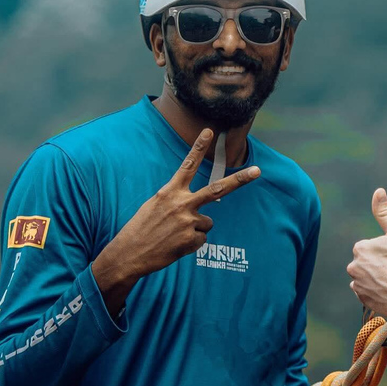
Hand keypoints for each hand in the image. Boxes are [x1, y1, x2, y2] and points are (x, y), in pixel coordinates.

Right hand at [93, 129, 260, 313]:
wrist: (129, 254)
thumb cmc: (142, 228)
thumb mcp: (155, 205)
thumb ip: (178, 200)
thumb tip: (201, 206)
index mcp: (170, 192)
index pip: (187, 165)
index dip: (199, 147)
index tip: (210, 131)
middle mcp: (181, 203)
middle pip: (217, 188)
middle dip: (240, 179)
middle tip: (258, 171)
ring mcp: (188, 221)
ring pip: (208, 222)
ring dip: (196, 229)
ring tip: (175, 235)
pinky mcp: (192, 239)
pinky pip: (202, 239)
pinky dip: (191, 243)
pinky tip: (175, 245)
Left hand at [347, 188, 386, 319]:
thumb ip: (384, 212)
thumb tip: (378, 192)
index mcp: (360, 249)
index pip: (369, 249)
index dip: (384, 253)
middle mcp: (355, 268)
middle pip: (366, 264)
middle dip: (378, 266)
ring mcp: (360, 287)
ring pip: (366, 279)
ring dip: (377, 280)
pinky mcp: (366, 302)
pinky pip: (368, 295)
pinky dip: (377, 293)